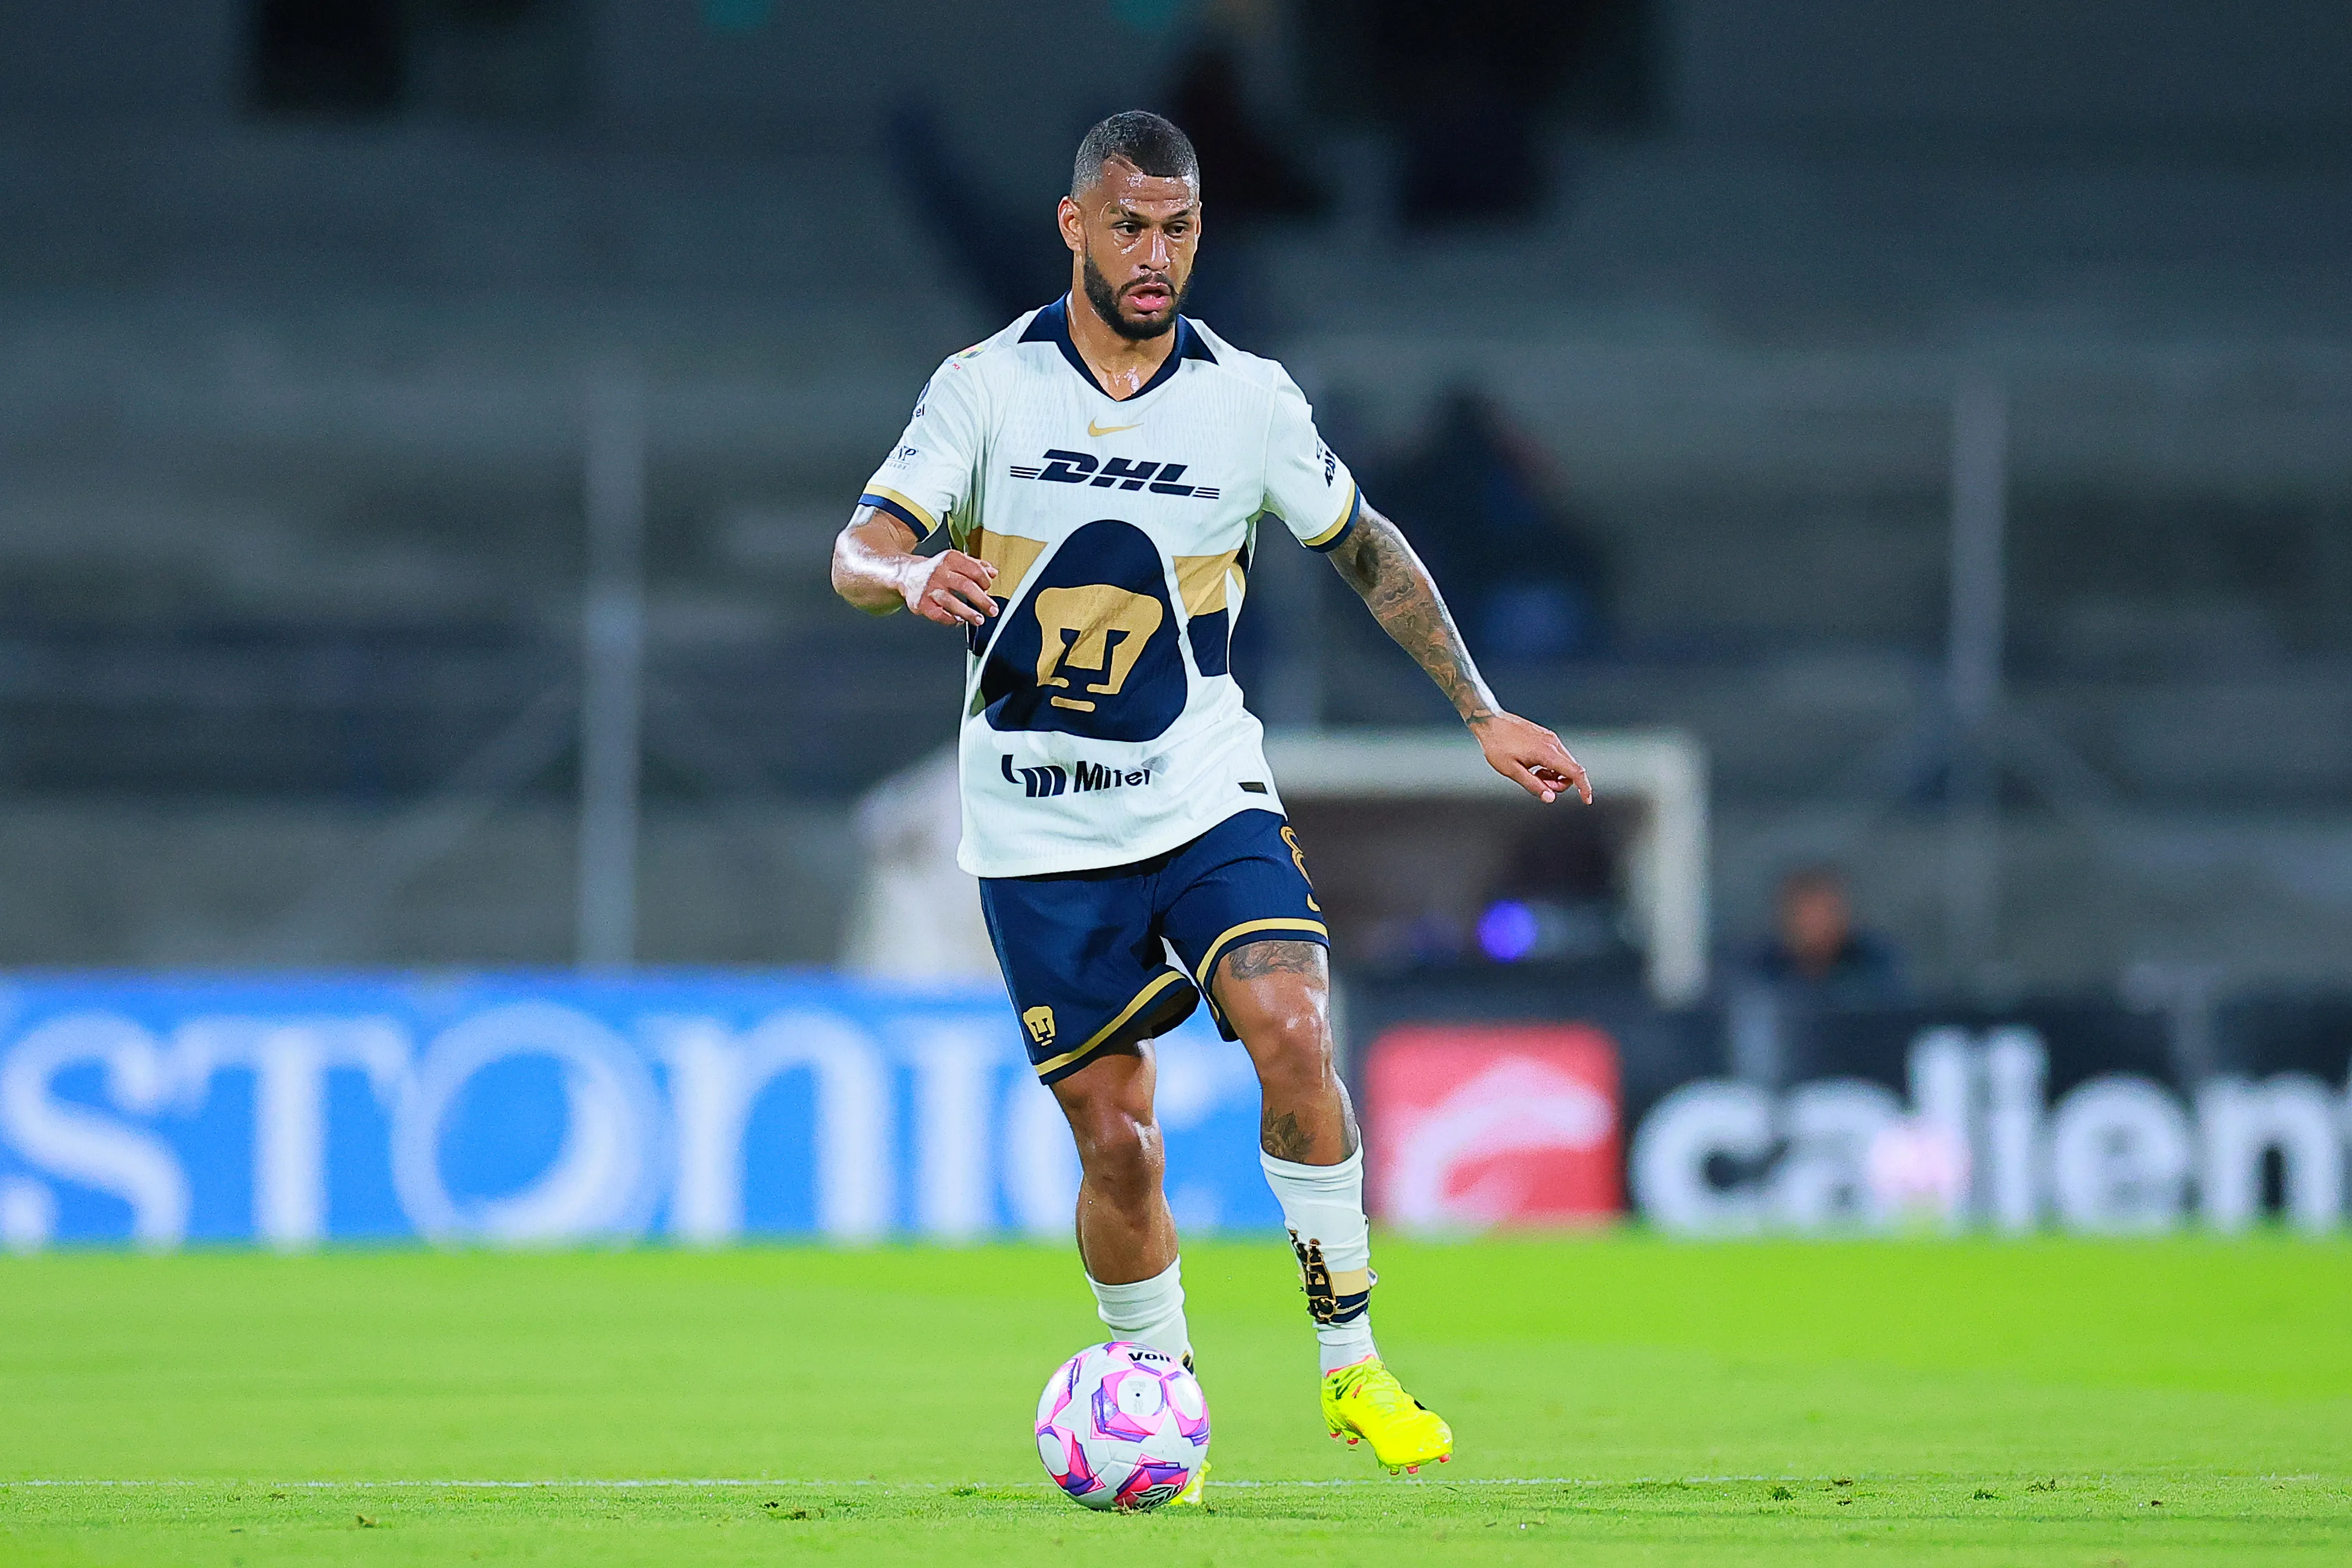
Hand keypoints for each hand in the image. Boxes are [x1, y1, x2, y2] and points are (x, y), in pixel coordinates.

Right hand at [901, 550, 998, 626]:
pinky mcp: (921, 603)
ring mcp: (929, 588)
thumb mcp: (955, 561)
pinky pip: (938, 614)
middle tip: (992, 610)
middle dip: (982, 600)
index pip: (974, 569)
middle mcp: (939, 572)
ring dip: (968, 613)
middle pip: (965, 586)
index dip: (985, 581)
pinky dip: (950, 619)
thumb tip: (993, 573)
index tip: (989, 589)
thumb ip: (975, 566)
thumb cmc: (935, 570)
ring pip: (951, 602)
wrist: (907, 574)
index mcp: (950, 559)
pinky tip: (958, 620)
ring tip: (979, 619)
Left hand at [1471, 712, 1591, 804]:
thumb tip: (1550, 797)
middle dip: (1560, 783)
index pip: (1574, 772)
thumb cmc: (1497, 746)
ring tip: (1533, 774)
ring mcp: (1550, 737)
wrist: (1489, 722)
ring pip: (1564, 762)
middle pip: (1571, 769)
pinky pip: (1557, 755)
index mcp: (1546, 752)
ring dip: (1554, 775)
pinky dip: (1550, 765)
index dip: (1584, 788)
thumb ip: (1533, 785)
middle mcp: (1552, 743)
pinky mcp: (1545, 735)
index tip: (1586, 800)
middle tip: (1539, 784)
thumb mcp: (1512, 771)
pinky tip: (1533, 766)